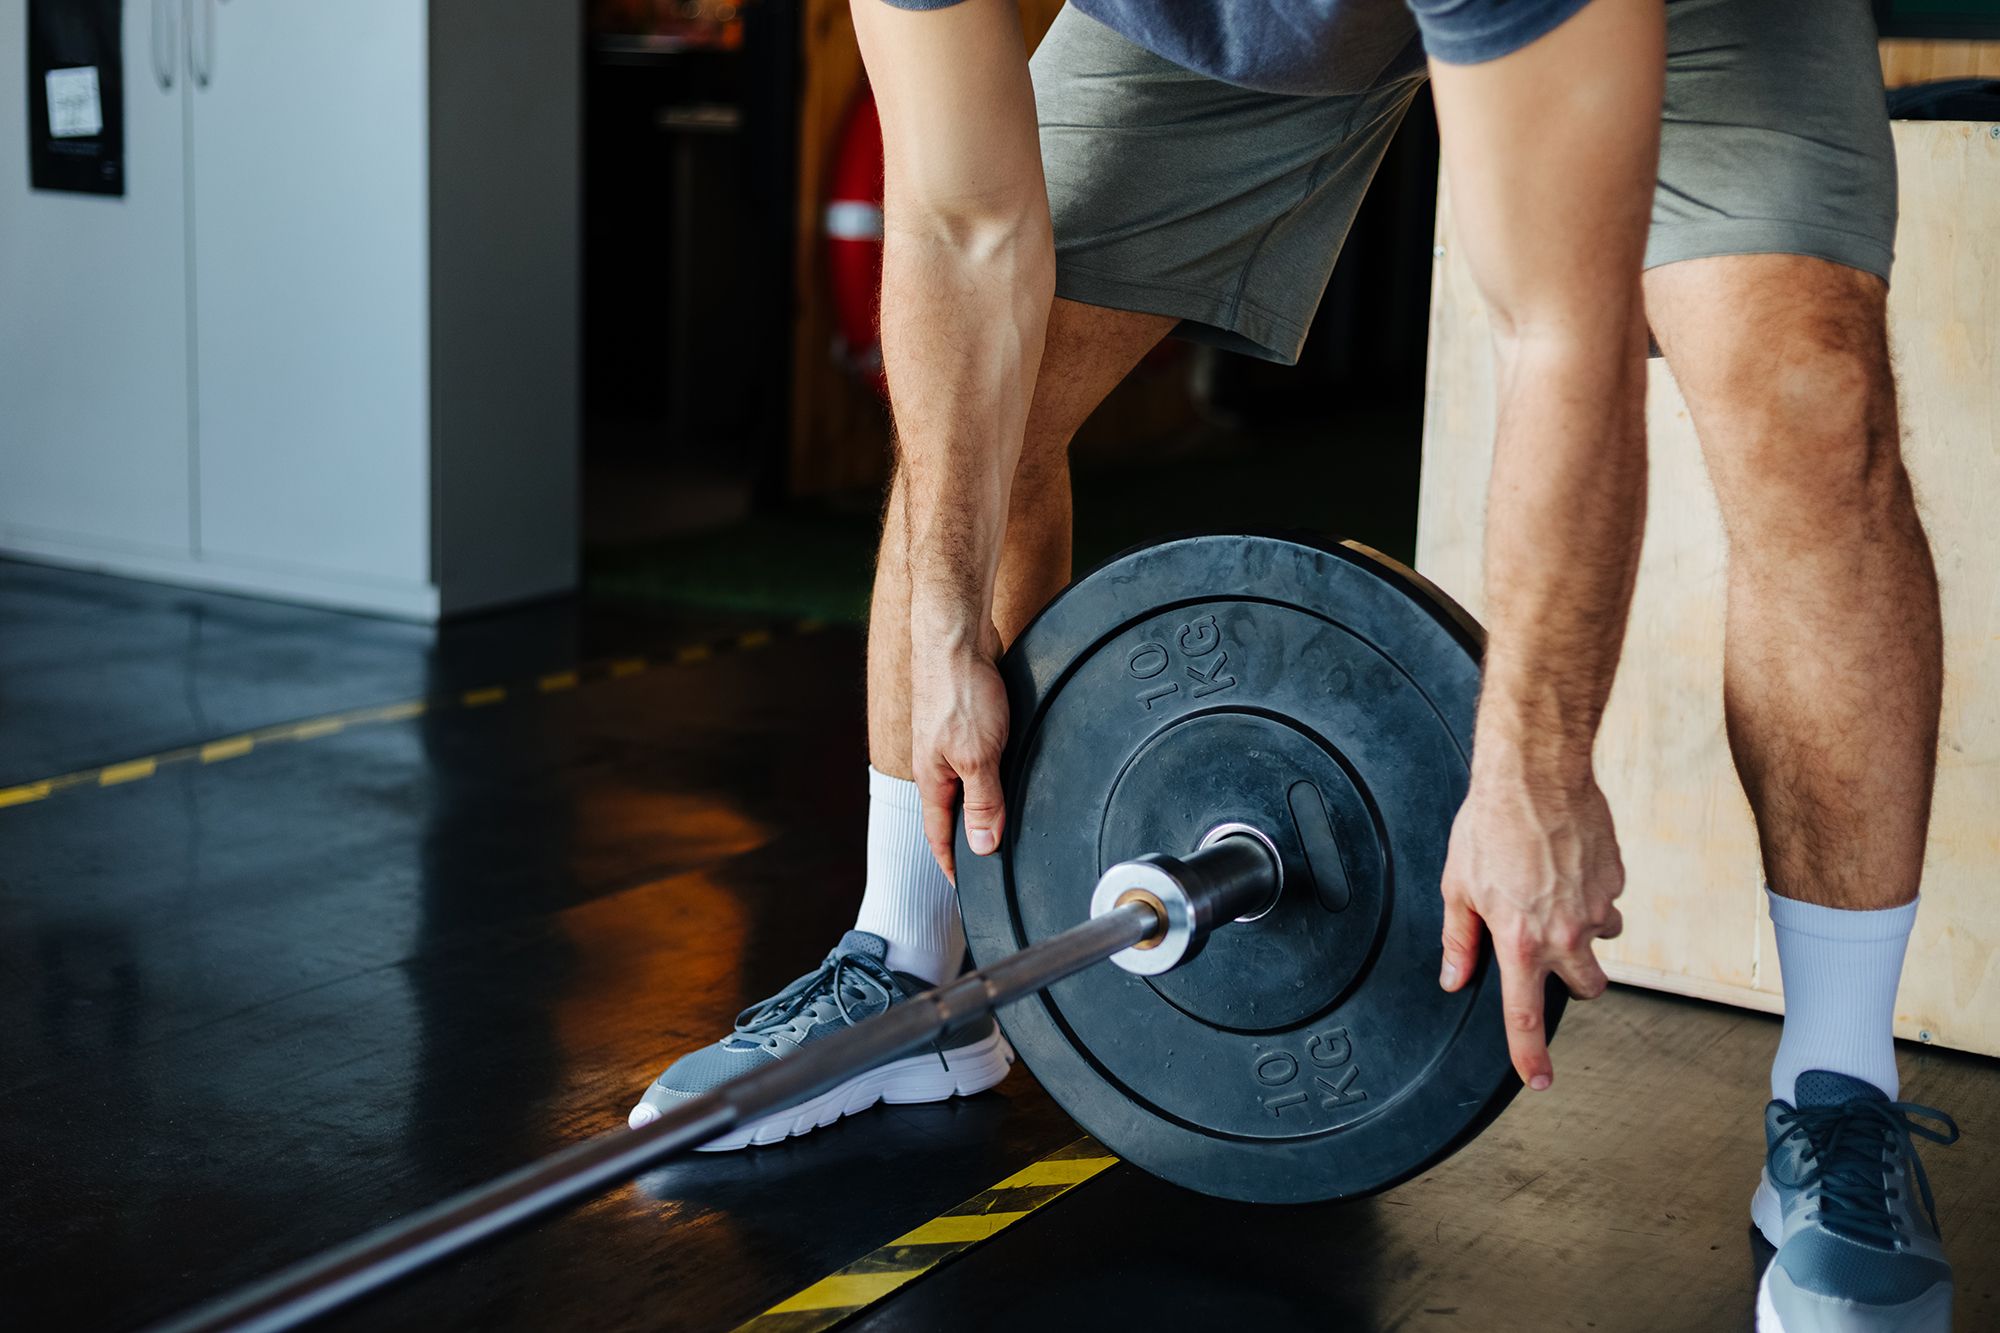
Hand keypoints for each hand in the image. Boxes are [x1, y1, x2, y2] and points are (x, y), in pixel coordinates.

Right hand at [910, 626, 1008, 884]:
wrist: (957, 635)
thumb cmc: (961, 691)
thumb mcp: (978, 757)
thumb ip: (983, 803)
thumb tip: (982, 848)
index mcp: (933, 779)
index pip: (940, 835)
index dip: (953, 864)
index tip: (965, 889)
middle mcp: (937, 764)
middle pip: (953, 811)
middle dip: (970, 837)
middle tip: (991, 861)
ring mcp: (950, 741)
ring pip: (967, 783)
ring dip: (983, 804)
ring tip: (1003, 824)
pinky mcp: (967, 720)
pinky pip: (978, 758)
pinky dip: (991, 774)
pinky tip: (1008, 772)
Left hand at [1438, 754, 1625, 1090]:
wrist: (1536, 777)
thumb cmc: (1491, 825)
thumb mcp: (1458, 887)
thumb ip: (1458, 940)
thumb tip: (1454, 977)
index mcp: (1520, 941)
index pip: (1525, 1016)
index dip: (1530, 1055)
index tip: (1538, 1079)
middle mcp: (1565, 934)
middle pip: (1586, 990)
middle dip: (1571, 982)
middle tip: (1548, 952)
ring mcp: (1596, 908)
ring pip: (1602, 944)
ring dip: (1583, 934)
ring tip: (1552, 895)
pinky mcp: (1616, 881)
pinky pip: (1608, 902)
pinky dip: (1591, 895)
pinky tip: (1567, 866)